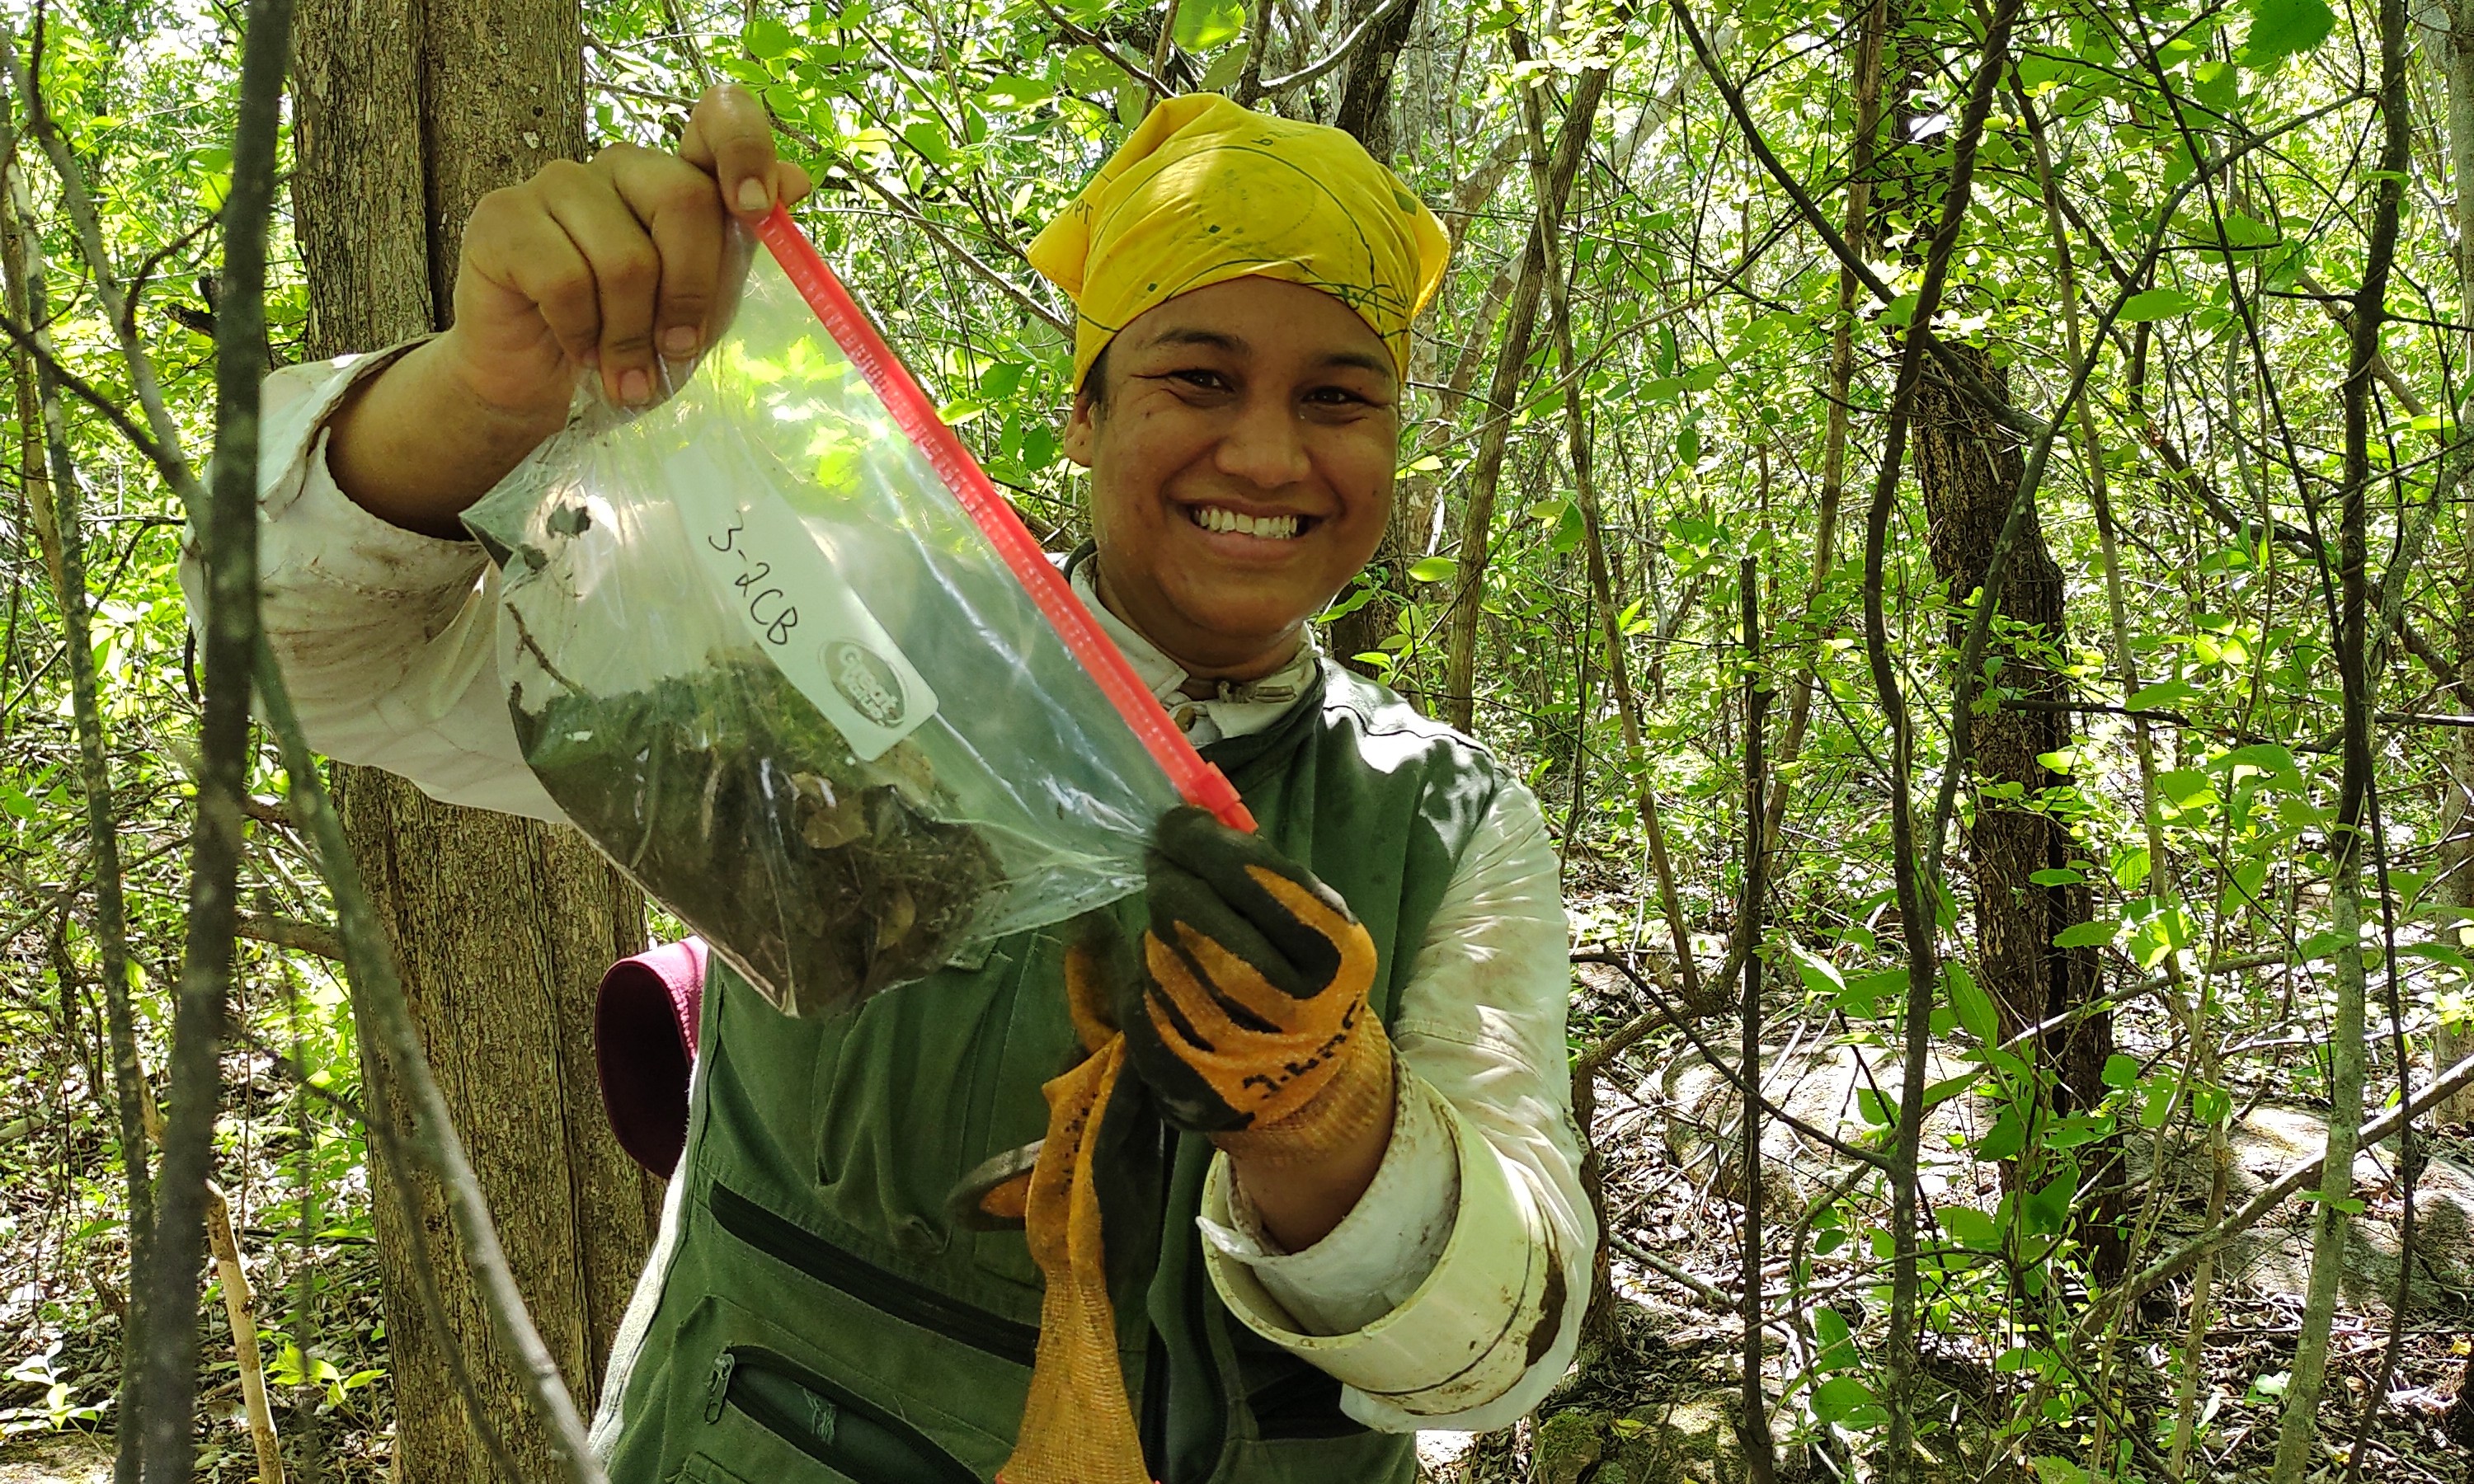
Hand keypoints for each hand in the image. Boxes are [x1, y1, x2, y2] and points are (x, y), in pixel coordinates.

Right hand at [327, 84, 812, 535]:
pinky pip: (564, 282)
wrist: (538, 385)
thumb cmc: (628, 342)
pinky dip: (582, 335)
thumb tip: (798, 182)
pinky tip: (578, 352)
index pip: (718, 119)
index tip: (756, 209)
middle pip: (683, 200)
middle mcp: (618, 165)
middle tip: (676, 352)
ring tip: (626, 372)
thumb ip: (740, 249)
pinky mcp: (502, 218)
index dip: (745, 150)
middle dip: (690, 293)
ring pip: (624, 258)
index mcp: (675, 177)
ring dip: (631, 335)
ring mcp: (555, 183)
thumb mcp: (700, 306)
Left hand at [1079, 806, 1395, 1246]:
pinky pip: (1139, 1001)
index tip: (1174, 824)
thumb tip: (1186, 818)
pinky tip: (1167, 976)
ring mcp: (1232, 1048)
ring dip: (1160, 929)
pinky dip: (1145, 979)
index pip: (1254, 875)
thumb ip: (1264, 871)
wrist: (1309, 1088)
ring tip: (1178, 929)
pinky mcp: (1184, 1077)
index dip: (1201, 841)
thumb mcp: (1317, 924)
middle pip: (1190, 911)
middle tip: (1164, 866)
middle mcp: (1287, 1005)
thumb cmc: (1308, 982)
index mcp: (1334, 955)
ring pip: (1159, 952)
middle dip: (1170, 878)